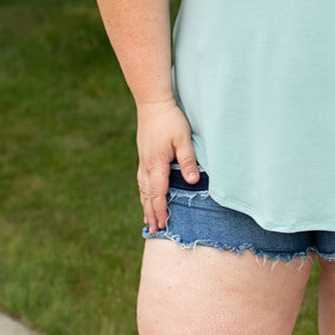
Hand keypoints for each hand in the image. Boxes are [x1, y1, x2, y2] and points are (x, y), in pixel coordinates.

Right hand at [136, 99, 199, 234]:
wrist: (152, 103)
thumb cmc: (170, 119)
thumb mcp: (183, 138)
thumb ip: (188, 160)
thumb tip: (192, 181)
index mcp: (157, 164)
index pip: (158, 193)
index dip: (160, 210)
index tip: (162, 224)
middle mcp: (147, 165)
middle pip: (148, 195)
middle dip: (151, 213)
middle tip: (154, 230)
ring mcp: (143, 161)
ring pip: (143, 189)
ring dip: (145, 205)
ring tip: (147, 221)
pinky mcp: (144, 156)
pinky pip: (142, 180)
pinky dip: (143, 193)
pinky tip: (145, 197)